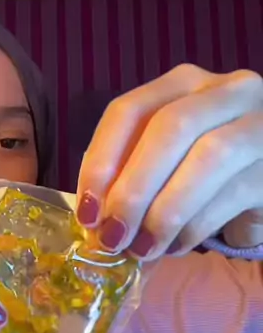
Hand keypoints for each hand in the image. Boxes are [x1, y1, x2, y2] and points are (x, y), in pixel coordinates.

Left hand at [76, 65, 262, 258]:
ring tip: (142, 248)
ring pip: (208, 156)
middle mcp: (225, 91)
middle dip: (133, 188)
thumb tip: (94, 215)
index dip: (101, 161)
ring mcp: (259, 123)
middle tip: (113, 235)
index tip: (87, 212)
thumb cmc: (207, 175)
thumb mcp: (166, 162)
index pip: (130, 109)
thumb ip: (130, 173)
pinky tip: (176, 246)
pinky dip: (196, 225)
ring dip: (165, 210)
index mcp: (183, 84)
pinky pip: (232, 193)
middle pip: (169, 127)